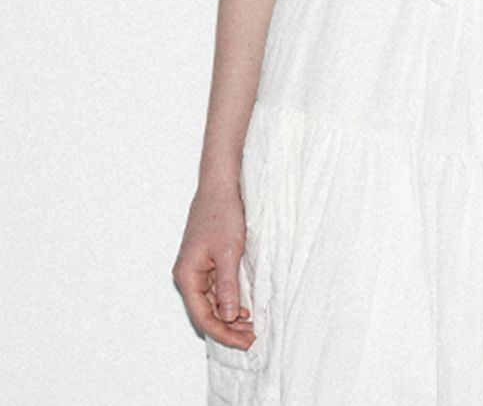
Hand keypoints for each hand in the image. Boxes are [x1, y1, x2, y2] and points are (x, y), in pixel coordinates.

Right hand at [171, 180, 256, 351]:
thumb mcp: (229, 252)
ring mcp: (197, 267)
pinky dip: (230, 299)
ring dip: (230, 315)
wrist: (220, 184)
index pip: (203, 316)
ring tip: (251, 326)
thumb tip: (227, 317)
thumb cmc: (222, 213)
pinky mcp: (207, 260)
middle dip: (228, 327)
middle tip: (251, 337)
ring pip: (212, 301)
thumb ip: (227, 286)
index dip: (224, 333)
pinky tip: (244, 306)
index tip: (245, 341)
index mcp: (187, 275)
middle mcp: (188, 274)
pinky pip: (216, 288)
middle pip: (206, 311)